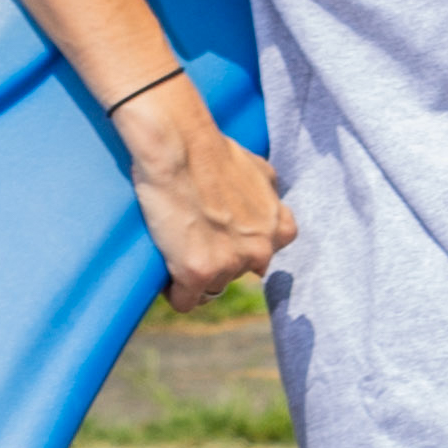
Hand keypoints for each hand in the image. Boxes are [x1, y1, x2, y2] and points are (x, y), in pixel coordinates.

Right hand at [115, 85, 294, 300]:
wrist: (180, 146)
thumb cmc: (214, 152)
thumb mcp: (261, 173)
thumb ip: (270, 200)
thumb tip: (273, 217)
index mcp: (279, 229)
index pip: (262, 259)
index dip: (239, 249)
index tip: (221, 239)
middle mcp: (260, 251)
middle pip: (234, 275)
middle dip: (217, 261)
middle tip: (194, 238)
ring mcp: (231, 264)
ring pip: (211, 289)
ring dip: (195, 275)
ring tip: (178, 247)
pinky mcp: (198, 273)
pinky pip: (186, 301)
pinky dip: (175, 291)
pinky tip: (167, 272)